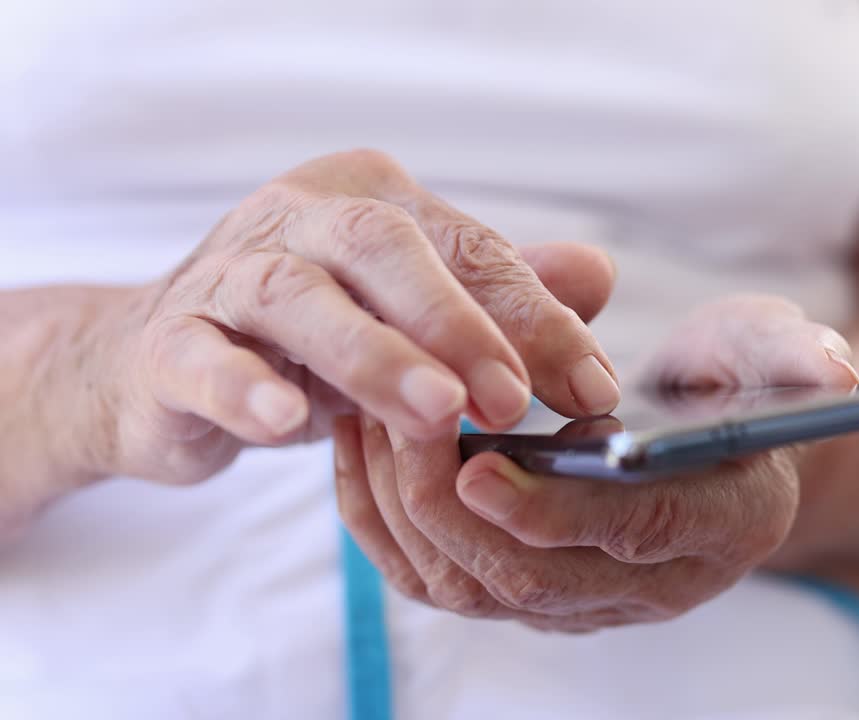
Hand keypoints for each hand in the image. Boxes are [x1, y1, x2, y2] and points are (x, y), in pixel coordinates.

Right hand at [90, 149, 619, 484]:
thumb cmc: (316, 337)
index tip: (592, 389)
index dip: (537, 318)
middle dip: (458, 324)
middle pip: (385, 247)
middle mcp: (300, 216)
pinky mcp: (168, 340)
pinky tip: (288, 422)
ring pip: (297, 296)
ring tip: (435, 412)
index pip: (469, 248)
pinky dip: (244, 387)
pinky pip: (202, 357)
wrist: (166, 365)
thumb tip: (598, 276)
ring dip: (371, 354)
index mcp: (373, 199)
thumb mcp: (415, 313)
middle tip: (515, 398)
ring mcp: (226, 273)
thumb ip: (501, 293)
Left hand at [335, 293, 858, 631]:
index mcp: (718, 528)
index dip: (554, 510)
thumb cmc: (737, 389)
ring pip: (467, 588)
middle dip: (448, 506)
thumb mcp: (769, 353)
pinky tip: (362, 440)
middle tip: (394, 416)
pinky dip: (383, 518)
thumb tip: (831, 369)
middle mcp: (647, 587)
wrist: (711, 446)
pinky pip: (435, 578)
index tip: (480, 464)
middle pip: (529, 581)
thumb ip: (793, 356)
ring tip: (364, 412)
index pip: (629, 538)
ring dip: (401, 508)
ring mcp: (579, 600)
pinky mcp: (523, 590)